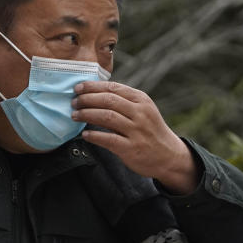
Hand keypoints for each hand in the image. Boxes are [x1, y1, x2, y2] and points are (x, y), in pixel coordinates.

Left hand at [71, 81, 198, 194]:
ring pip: (107, 117)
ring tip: (75, 115)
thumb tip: (93, 92)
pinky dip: (94, 136)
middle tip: (74, 102)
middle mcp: (140, 113)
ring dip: (87, 114)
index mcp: (141, 100)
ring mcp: (136, 131)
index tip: (78, 88)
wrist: (169, 155)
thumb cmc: (150, 130)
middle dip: (87, 99)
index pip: (113, 88)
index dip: (93, 87)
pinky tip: (85, 134)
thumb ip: (124, 101)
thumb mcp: (143, 110)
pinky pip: (109, 139)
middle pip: (108, 100)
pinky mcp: (132, 148)